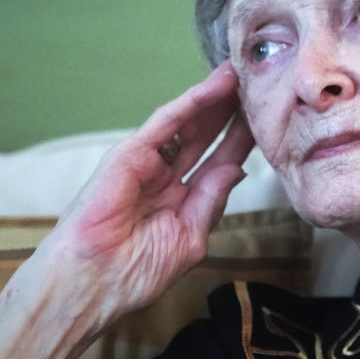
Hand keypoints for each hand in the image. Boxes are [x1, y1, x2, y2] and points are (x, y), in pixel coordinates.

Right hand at [36, 62, 254, 333]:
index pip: (216, 162)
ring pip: (188, 123)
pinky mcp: (130, 153)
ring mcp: (146, 163)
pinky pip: (166, 123)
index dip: (239, 140)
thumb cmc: (135, 273)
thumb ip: (211, 201)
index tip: (264, 119)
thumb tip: (236, 169)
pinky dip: (192, 103)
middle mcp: (164, 177)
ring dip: (214, 98)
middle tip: (257, 84)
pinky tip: (216, 87)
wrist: (95, 285)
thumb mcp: (189, 238)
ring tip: (240, 73)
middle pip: (205, 136)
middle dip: (230, 112)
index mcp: (179, 200)